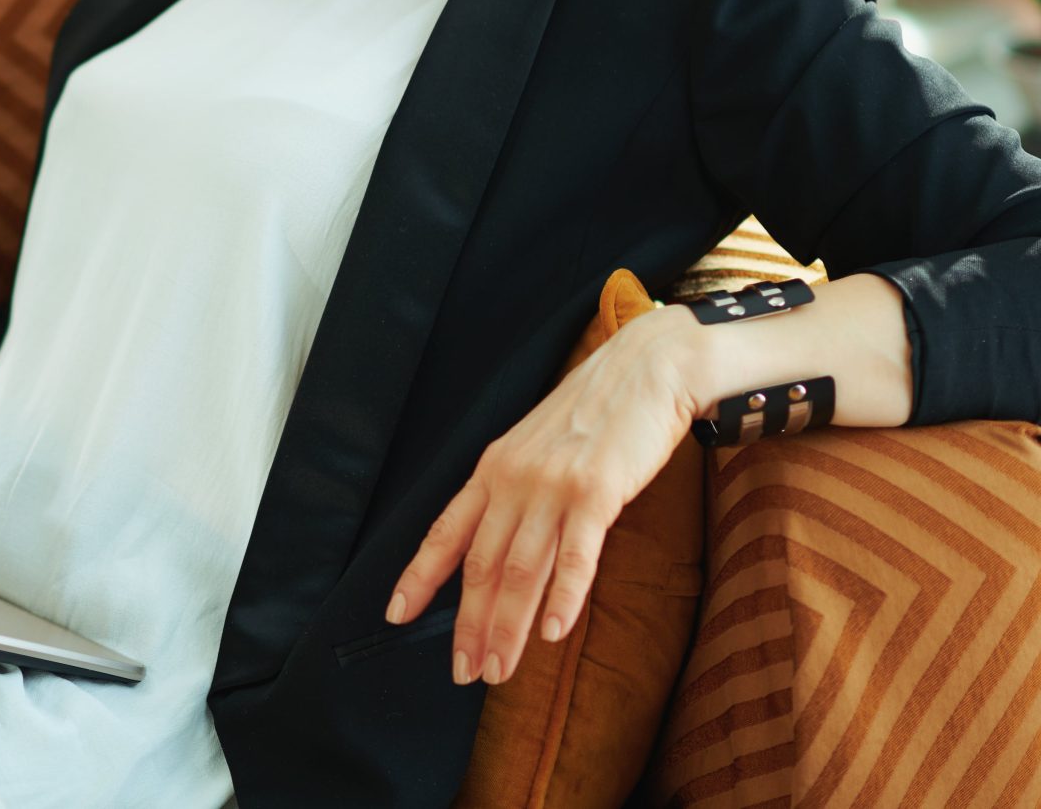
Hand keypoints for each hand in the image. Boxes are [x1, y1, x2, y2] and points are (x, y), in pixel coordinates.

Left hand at [384, 305, 701, 686]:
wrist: (645, 368)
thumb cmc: (594, 413)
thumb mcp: (536, 447)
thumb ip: (516, 492)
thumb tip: (501, 546)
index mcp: (493, 469)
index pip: (445, 531)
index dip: (419, 576)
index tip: (395, 614)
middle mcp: (514, 479)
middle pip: (480, 564)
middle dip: (468, 623)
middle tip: (463, 671)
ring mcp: (553, 486)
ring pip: (520, 569)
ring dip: (507, 626)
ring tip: (498, 670)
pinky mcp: (597, 492)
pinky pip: (575, 555)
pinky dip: (562, 598)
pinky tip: (552, 634)